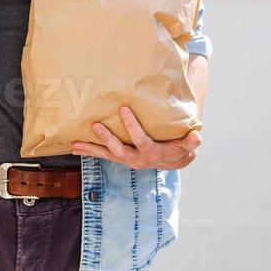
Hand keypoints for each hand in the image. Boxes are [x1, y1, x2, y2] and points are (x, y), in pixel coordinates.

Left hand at [72, 106, 201, 169]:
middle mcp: (138, 159)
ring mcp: (127, 160)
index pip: (141, 140)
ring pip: (107, 155)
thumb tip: (196, 136)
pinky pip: (103, 155)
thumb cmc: (181, 147)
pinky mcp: (120, 158)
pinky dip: (90, 152)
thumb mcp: (189, 145)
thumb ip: (192, 141)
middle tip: (96, 125)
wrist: (175, 161)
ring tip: (75, 144)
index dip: (132, 126)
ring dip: (92, 149)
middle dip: (107, 138)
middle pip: (120, 151)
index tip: (123, 109)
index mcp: (154, 153)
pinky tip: (75, 147)